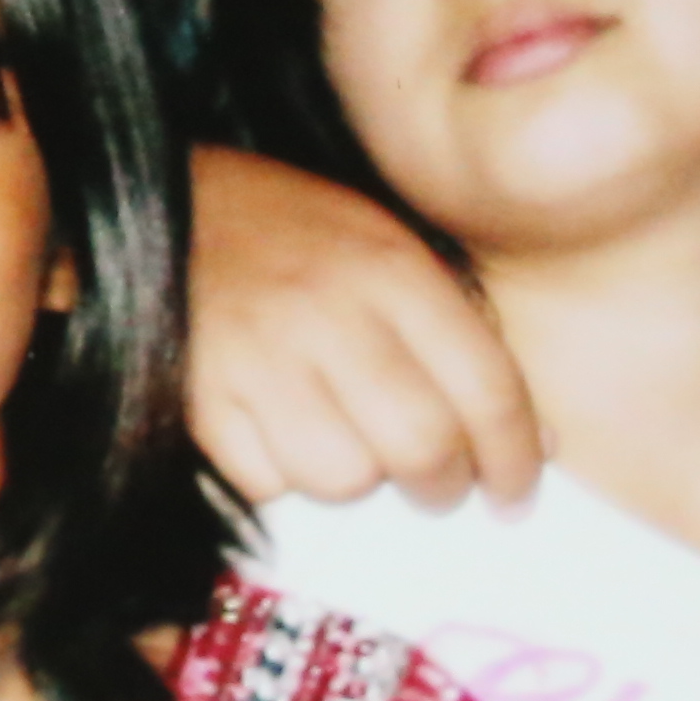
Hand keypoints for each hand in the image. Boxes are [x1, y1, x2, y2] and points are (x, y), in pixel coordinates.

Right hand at [181, 145, 540, 512]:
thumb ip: (464, 336)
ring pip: (342, 478)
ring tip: (348, 447)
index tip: (516, 495)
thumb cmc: (295, 236)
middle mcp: (329, 313)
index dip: (514, 458)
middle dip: (443, 486)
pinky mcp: (197, 398)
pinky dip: (281, 478)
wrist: (163, 205)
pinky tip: (280, 438)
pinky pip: (265, 482)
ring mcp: (257, 358)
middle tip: (438, 489)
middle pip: (421, 446)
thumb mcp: (391, 250)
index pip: (485, 387)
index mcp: (392, 270)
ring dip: (357, 480)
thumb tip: (536, 446)